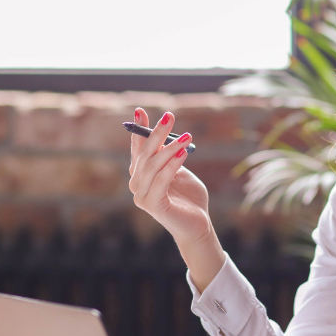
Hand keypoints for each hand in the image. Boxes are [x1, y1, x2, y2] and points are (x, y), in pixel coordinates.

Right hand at [128, 108, 210, 245]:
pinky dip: (172, 165)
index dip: (139, 129)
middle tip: (169, 116)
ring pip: (153, 165)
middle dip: (156, 133)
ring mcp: (142, 196)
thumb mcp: (179, 171)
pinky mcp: (153, 206)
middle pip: (145, 154)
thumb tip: (168, 136)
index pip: (138, 148)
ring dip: (169, 148)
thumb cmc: (189, 198)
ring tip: (186, 136)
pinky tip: (183, 153)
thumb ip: (170, 156)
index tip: (140, 110)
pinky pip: (161, 180)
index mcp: (141, 174)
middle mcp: (137, 184)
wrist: (198, 225)